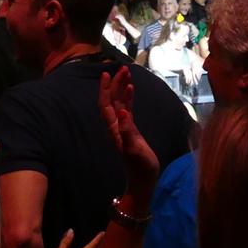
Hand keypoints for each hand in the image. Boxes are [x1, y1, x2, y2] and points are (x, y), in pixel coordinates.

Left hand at [97, 67, 159, 191]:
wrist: (143, 180)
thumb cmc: (140, 167)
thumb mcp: (134, 149)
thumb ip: (128, 131)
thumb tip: (124, 112)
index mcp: (114, 129)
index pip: (106, 105)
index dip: (105, 89)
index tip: (106, 73)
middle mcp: (116, 125)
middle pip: (112, 100)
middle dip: (115, 83)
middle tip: (122, 68)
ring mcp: (123, 127)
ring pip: (119, 103)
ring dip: (121, 87)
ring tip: (127, 73)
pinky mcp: (131, 130)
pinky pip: (128, 109)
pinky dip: (129, 98)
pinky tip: (132, 88)